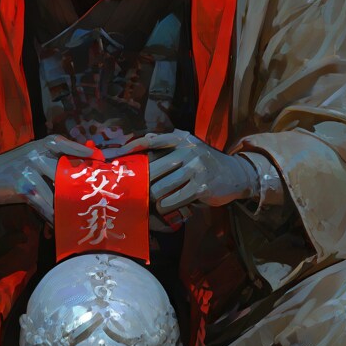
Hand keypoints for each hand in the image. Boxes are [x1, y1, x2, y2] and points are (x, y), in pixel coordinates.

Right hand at [0, 137, 94, 223]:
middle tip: (96, 199)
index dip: (86, 155)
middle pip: (67, 173)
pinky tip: (57, 224)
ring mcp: (31, 170)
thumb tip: (79, 173)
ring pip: (57, 192)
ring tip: (79, 217)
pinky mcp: (24, 187)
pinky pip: (44, 204)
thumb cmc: (13, 167)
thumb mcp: (33, 156)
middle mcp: (39, 153)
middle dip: (81, 188)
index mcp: (44, 144)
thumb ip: (53, 160)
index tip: (103, 163)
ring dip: (67, 207)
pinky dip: (51, 216)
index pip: (70, 147)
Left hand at [109, 131, 257, 217]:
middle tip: (132, 192)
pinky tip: (166, 207)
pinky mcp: (201, 186)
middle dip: (141, 184)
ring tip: (154, 201)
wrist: (236, 174)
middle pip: (151, 170)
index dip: (128, 149)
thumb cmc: (205, 163)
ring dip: (154, 199)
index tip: (109, 157)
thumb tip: (140, 141)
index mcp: (180, 139)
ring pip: (159, 188)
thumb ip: (167, 143)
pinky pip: (173, 200)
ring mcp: (195, 168)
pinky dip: (166, 206)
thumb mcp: (188, 147)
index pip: (149, 141)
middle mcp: (187, 150)